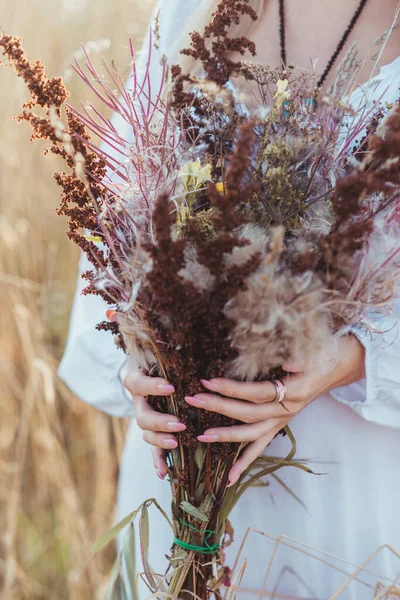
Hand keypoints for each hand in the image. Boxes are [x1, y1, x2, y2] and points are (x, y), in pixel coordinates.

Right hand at [121, 357, 185, 479]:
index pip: (139, 384)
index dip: (152, 387)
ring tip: (176, 442)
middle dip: (160, 421)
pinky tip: (163, 474)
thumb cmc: (157, 358)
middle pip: (142, 416)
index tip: (170, 387)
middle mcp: (138, 401)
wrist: (146, 368)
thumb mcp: (157, 351)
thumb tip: (151, 327)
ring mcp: (144, 417)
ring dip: (160, 440)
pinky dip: (157, 461)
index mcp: (136, 379)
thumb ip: (163, 347)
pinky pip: (152, 449)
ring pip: (146, 433)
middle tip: (179, 423)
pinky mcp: (152, 430)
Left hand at [185, 335, 364, 485]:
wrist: (337, 367)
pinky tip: (229, 478)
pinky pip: (260, 448)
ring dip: (226, 436)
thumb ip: (301, 359)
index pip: (257, 393)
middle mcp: (287, 410)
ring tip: (202, 436)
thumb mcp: (316, 352)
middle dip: (218, 407)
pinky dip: (245, 463)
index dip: (233, 388)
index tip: (209, 381)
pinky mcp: (278, 426)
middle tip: (193, 400)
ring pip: (251, 434)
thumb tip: (288, 363)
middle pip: (248, 413)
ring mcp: (282, 421)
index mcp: (293, 392)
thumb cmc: (322, 355)